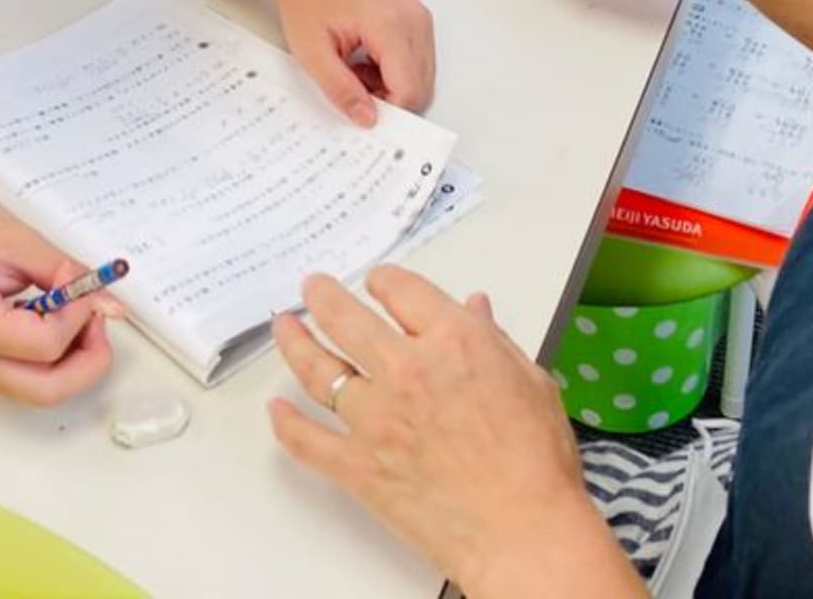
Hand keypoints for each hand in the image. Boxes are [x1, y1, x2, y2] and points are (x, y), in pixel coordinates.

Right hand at [0, 187, 123, 404]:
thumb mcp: (21, 242)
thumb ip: (68, 275)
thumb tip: (108, 304)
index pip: (45, 346)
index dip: (78, 317)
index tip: (81, 284)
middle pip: (46, 391)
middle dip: (87, 360)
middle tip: (96, 319)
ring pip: (38, 391)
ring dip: (70, 360)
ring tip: (71, 314)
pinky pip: (23, 378)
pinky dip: (49, 358)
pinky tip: (48, 320)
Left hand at [269, 268, 630, 597]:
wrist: (522, 531)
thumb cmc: (537, 462)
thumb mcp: (530, 381)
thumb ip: (493, 339)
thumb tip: (473, 308)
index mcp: (453, 340)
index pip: (402, 291)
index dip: (385, 281)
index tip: (378, 283)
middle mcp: (406, 369)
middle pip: (347, 319)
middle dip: (323, 297)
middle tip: (311, 288)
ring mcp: (375, 418)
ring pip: (318, 370)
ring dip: (295, 343)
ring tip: (283, 327)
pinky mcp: (357, 465)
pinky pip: (307, 440)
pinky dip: (286, 425)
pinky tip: (275, 410)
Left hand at [270, 0, 436, 125]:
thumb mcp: (311, 52)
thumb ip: (340, 89)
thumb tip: (367, 118)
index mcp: (389, 23)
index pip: (409, 89)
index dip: (386, 110)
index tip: (359, 109)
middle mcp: (412, 18)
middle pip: (421, 86)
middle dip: (388, 99)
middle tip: (353, 85)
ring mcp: (419, 18)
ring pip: (422, 78)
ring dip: (390, 87)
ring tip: (357, 70)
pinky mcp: (417, 20)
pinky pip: (418, 63)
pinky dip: (394, 74)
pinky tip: (367, 62)